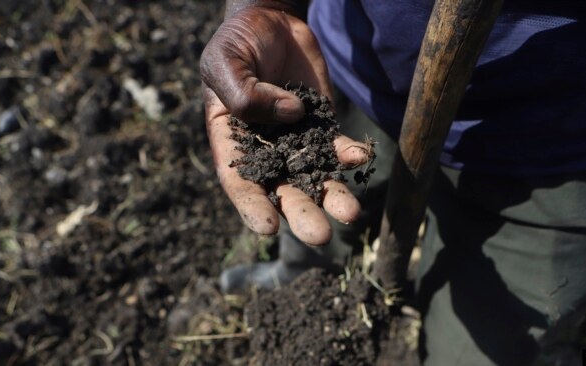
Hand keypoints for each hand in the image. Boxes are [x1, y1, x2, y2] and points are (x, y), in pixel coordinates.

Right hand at [201, 7, 369, 245]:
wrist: (270, 22)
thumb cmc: (237, 44)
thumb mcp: (224, 63)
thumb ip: (245, 93)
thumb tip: (291, 115)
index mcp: (231, 144)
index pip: (239, 182)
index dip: (251, 206)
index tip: (267, 227)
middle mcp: (265, 151)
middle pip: (282, 189)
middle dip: (302, 213)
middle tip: (320, 236)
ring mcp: (296, 141)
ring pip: (315, 176)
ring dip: (333, 195)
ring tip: (351, 213)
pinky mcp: (322, 126)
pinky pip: (337, 146)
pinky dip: (349, 154)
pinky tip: (361, 157)